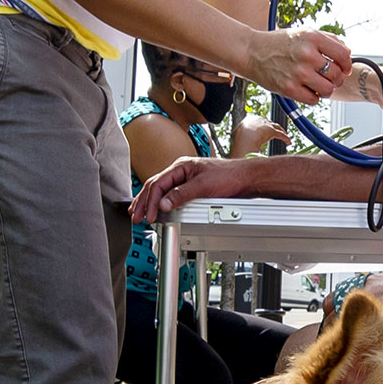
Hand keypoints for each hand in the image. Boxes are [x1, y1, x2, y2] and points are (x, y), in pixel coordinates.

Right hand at [131, 154, 251, 221]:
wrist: (246, 178)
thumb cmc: (229, 176)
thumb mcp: (203, 186)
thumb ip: (181, 195)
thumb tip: (164, 204)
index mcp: (181, 166)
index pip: (158, 183)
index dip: (151, 201)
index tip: (149, 215)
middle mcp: (180, 171)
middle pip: (154, 186)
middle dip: (143, 202)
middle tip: (137, 217)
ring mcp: (184, 179)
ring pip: (160, 190)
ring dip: (148, 202)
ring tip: (139, 213)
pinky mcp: (190, 188)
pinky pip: (169, 194)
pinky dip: (159, 202)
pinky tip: (156, 209)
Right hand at [231, 116, 290, 155]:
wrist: (243, 139)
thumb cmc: (238, 140)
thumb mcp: (237, 136)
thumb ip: (240, 138)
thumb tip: (238, 145)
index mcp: (249, 119)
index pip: (258, 121)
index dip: (262, 126)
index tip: (264, 130)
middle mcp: (259, 120)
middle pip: (269, 123)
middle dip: (272, 127)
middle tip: (275, 132)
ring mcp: (266, 125)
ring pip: (276, 127)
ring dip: (281, 131)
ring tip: (284, 136)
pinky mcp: (272, 131)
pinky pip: (281, 134)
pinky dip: (285, 138)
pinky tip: (288, 142)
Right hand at [245, 26, 351, 104]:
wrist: (252, 52)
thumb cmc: (279, 43)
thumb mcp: (304, 33)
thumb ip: (328, 40)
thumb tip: (348, 54)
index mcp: (312, 38)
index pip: (343, 55)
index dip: (347, 64)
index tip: (345, 69)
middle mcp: (306, 55)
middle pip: (337, 75)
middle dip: (336, 79)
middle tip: (329, 78)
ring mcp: (297, 73)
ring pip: (328, 90)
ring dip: (325, 89)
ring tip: (318, 84)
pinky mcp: (289, 89)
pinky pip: (313, 100)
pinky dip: (313, 97)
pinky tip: (306, 89)